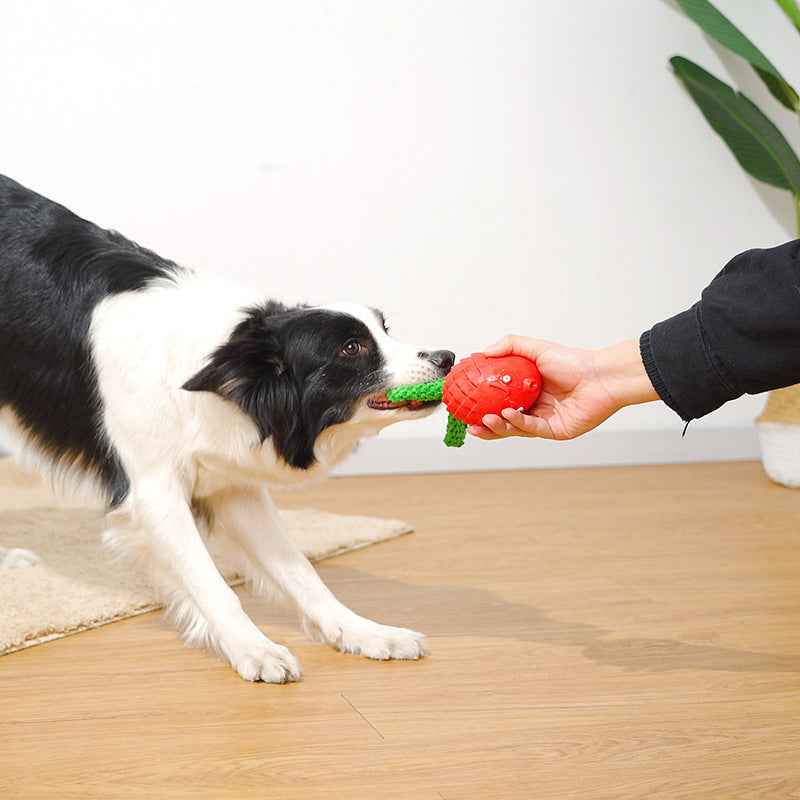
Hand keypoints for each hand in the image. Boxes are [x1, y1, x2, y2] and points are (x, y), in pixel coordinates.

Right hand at [468, 336, 657, 440]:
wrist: (602, 377)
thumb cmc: (575, 362)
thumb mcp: (537, 348)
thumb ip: (510, 346)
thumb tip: (484, 351)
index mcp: (527, 391)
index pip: (499, 400)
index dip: (482, 403)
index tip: (466, 403)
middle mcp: (534, 407)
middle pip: (503, 419)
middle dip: (484, 424)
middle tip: (468, 422)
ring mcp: (544, 421)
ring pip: (514, 428)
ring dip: (497, 426)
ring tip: (484, 420)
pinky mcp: (554, 431)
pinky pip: (531, 428)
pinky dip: (517, 423)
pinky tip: (506, 416)